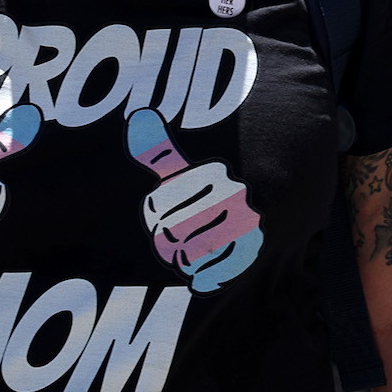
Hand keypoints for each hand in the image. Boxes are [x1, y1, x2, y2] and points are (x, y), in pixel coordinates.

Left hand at [127, 110, 262, 291]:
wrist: (245, 224)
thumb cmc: (199, 200)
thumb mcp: (179, 174)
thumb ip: (159, 151)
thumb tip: (139, 116)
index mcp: (213, 172)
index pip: (160, 202)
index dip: (155, 212)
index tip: (166, 209)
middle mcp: (234, 194)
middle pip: (174, 229)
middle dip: (166, 241)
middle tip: (174, 239)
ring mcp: (247, 222)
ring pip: (191, 252)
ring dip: (182, 260)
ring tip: (187, 254)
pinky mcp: (253, 250)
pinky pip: (215, 271)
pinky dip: (203, 276)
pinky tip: (200, 272)